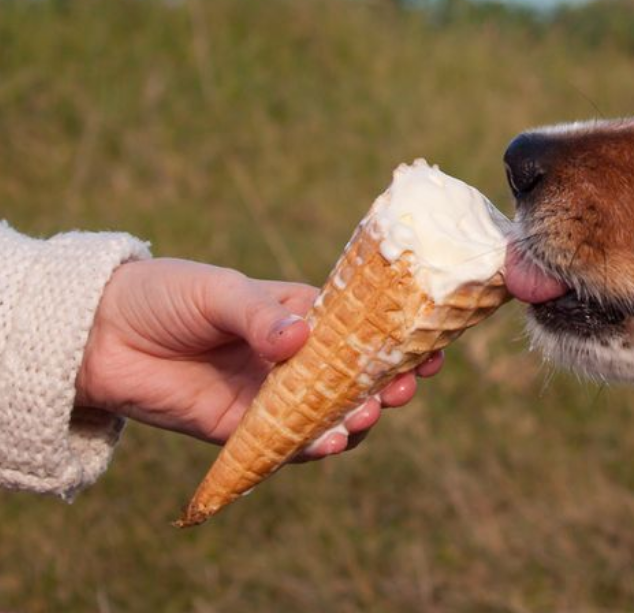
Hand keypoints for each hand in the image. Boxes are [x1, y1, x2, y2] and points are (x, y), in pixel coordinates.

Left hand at [75, 258, 442, 458]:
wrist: (98, 335)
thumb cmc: (163, 296)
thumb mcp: (217, 291)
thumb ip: (259, 314)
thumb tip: (300, 337)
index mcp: (298, 315)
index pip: (361, 328)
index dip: (398, 338)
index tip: (432, 345)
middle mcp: (292, 359)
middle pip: (355, 377)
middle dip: (388, 383)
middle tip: (406, 385)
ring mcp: (271, 395)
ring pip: (330, 414)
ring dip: (357, 417)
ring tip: (370, 412)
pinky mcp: (243, 430)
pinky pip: (288, 444)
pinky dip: (314, 446)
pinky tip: (330, 440)